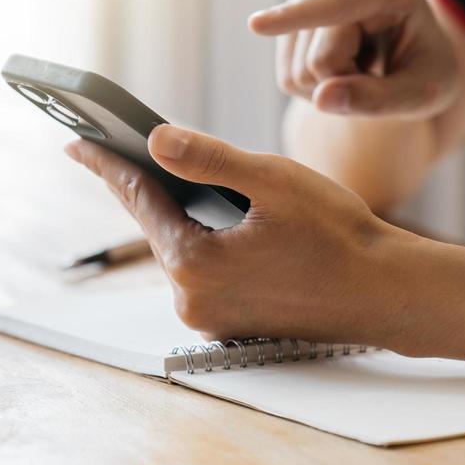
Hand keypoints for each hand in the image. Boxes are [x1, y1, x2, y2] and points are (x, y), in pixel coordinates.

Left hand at [64, 124, 408, 341]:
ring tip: (167, 176)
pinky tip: (211, 217)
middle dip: (143, 188)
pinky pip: (205, 271)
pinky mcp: (233, 323)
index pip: (139, 201)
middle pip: (158, 228)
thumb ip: (208, 160)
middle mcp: (193, 301)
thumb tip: (155, 142)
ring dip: (179, 216)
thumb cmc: (339, 236)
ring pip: (182, 250)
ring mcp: (212, 318)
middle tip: (114, 152)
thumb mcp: (272, 181)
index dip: (108, 165)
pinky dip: (203, 241)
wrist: (387, 293)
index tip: (77, 144)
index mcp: (194, 265)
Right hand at [251, 0, 458, 119]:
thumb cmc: (427, 76)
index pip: (337, 6)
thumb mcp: (423, 94)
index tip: (256, 25)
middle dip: (346, 82)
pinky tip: (341, 69)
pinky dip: (313, 86)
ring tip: (364, 69)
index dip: (297, 17)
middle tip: (380, 76)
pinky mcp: (295, 14)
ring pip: (298, 64)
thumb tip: (322, 98)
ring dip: (329, 84)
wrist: (414, 62)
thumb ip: (378, 99)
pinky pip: (287, 72)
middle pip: (319, 54)